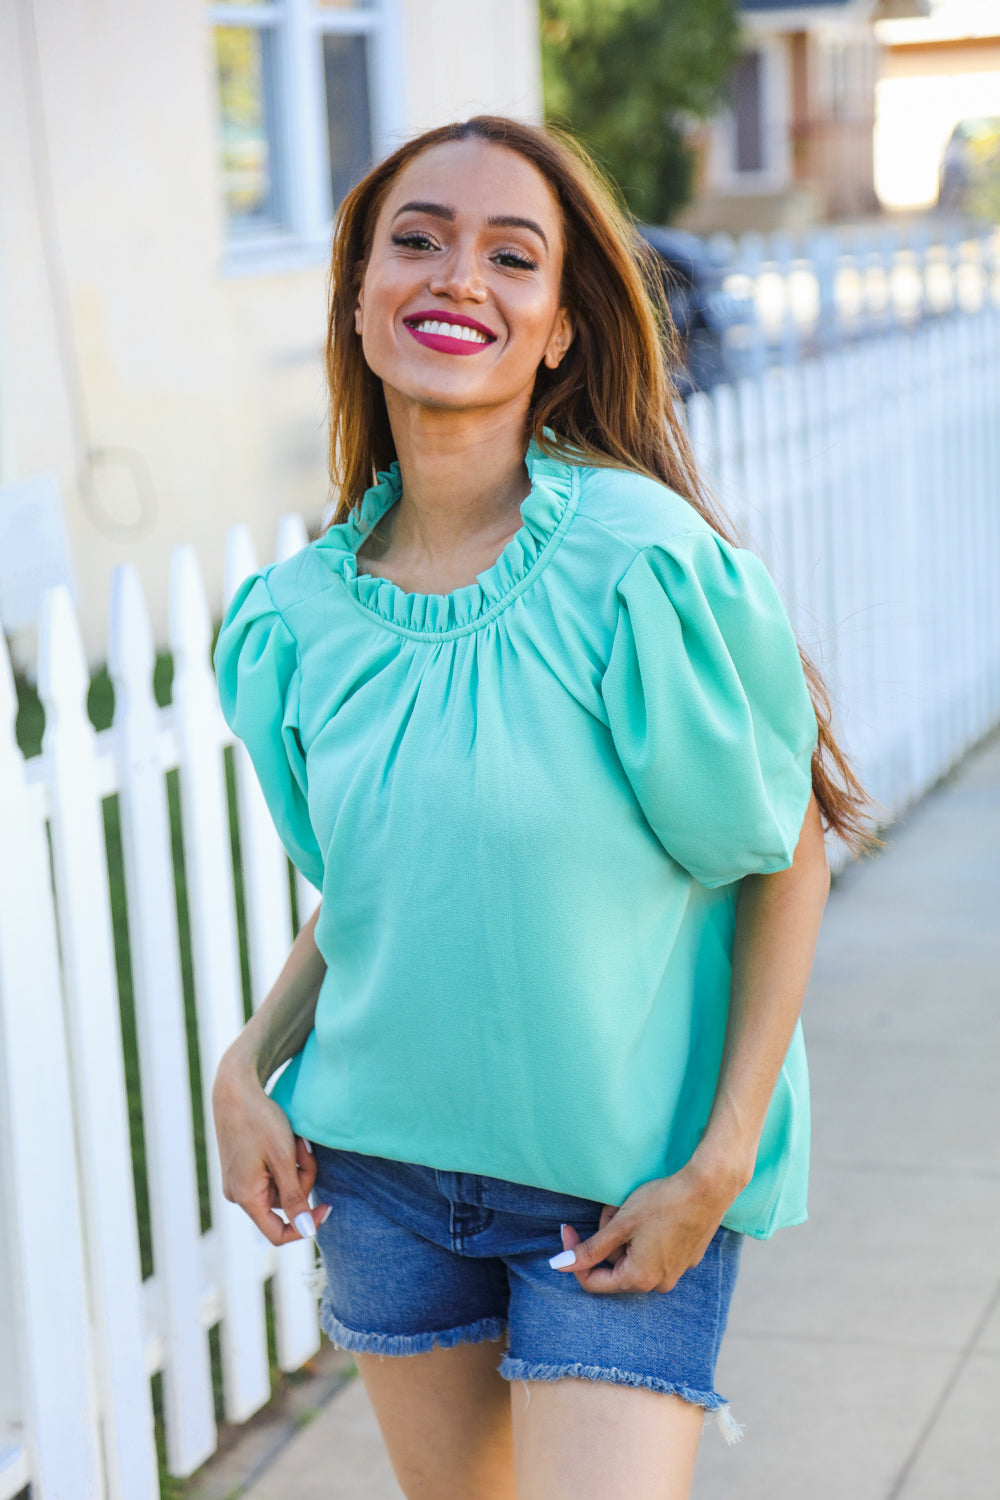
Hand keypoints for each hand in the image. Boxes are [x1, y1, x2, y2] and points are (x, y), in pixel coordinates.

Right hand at [212, 1046, 327, 1246]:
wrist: (235, 1090)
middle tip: (305, 1149)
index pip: (278, 1233)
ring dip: (296, 1167)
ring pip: (281, 1188)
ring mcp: (239, 1181)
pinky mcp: (243, 1169)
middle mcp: (238, 1194)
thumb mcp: (283, 1158)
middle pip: (284, 1204)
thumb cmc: (259, 1121)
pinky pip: (273, 1175)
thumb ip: (294, 1197)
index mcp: (246, 1197)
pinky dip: (285, 1161)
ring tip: (294, 1140)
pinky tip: (285, 1140)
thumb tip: (305, 1231)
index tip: (327, 1208)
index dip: (305, 1225)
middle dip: (302, 1179)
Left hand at [552, 1163, 739, 1295]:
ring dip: (625, 1235)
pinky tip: (652, 1212)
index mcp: (639, 1279)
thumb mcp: (620, 1224)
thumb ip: (589, 1249)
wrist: (708, 1188)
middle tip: (614, 1210)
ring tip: (634, 1208)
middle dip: (607, 1239)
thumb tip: (559, 1265)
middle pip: (614, 1266)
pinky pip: (653, 1252)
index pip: (593, 1281)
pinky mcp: (687, 1258)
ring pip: (633, 1257)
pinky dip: (644, 1235)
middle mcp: (658, 1284)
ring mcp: (676, 1272)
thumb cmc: (662, 1203)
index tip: (569, 1229)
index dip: (576, 1255)